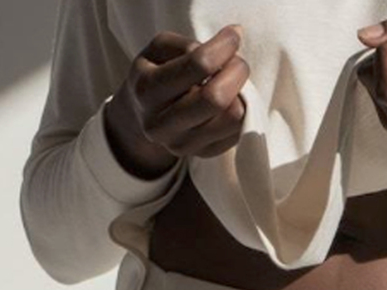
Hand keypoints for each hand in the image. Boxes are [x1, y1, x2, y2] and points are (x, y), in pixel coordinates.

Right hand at [104, 24, 249, 177]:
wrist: (144, 116)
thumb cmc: (156, 74)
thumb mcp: (159, 50)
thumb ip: (187, 46)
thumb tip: (226, 49)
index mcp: (147, 90)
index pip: (198, 65)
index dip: (223, 48)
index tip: (233, 38)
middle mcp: (162, 124)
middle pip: (216, 99)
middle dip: (236, 73)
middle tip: (238, 63)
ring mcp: (183, 145)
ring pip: (232, 119)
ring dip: (242, 94)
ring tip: (232, 83)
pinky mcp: (203, 154)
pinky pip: (237, 133)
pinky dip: (240, 112)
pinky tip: (229, 102)